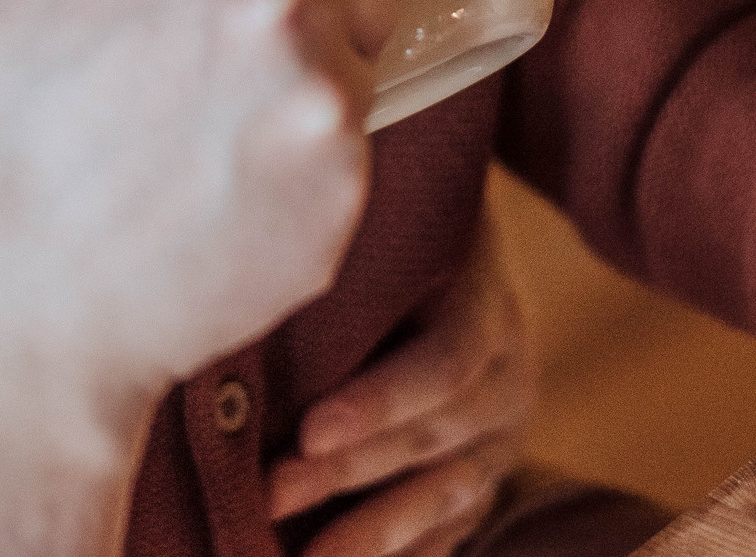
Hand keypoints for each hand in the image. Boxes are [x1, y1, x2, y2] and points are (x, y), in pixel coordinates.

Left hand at [270, 209, 535, 556]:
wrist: (450, 257)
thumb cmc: (387, 231)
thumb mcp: (381, 230)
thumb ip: (342, 261)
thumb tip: (247, 278)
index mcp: (488, 305)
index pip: (446, 363)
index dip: (381, 402)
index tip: (309, 431)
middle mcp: (508, 378)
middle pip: (431, 438)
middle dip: (346, 474)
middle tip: (270, 494)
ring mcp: (500, 439)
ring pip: (443, 498)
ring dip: (367, 534)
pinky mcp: (483, 482)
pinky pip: (449, 533)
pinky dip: (398, 556)